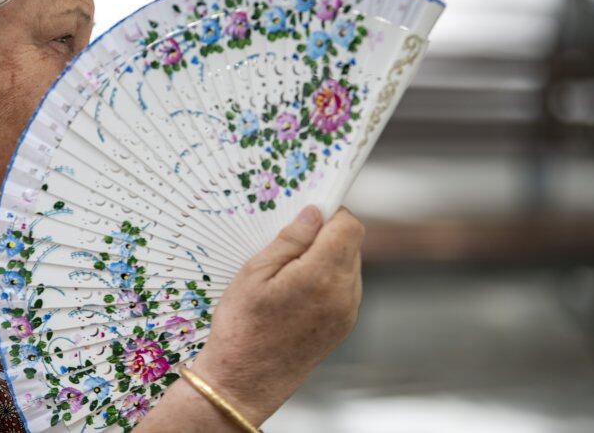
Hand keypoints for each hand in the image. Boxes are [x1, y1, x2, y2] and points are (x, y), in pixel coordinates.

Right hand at [189, 205, 364, 424]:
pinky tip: (296, 292)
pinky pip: (345, 287)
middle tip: (288, 246)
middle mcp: (343, 294)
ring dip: (326, 258)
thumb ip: (290, 240)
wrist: (244, 382)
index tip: (306, 215)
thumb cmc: (242, 327)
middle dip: (325, 236)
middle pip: (351, 244)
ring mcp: (347, 313)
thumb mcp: (254, 273)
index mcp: (321, 276)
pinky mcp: (344, 326)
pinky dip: (327, 280)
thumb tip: (315, 212)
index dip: (330, 214)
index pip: (349, 226)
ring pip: (349, 265)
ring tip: (288, 274)